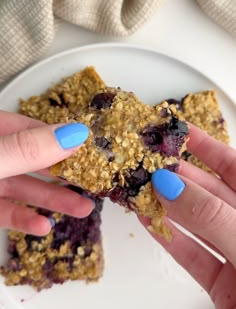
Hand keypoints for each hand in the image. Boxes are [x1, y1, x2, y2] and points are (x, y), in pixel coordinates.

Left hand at [0, 110, 92, 235]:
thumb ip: (25, 149)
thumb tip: (72, 134)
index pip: (31, 128)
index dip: (61, 137)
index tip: (89, 149)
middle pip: (33, 160)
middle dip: (64, 172)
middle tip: (93, 180)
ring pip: (23, 188)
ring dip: (52, 200)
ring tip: (83, 208)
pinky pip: (5, 212)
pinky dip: (24, 219)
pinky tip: (43, 227)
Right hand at [140, 124, 235, 308]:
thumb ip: (212, 217)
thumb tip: (171, 185)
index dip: (210, 147)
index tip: (181, 132)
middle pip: (214, 193)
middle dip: (180, 176)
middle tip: (150, 162)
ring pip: (199, 224)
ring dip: (168, 206)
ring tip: (140, 188)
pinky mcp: (225, 285)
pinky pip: (193, 255)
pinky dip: (169, 239)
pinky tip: (148, 220)